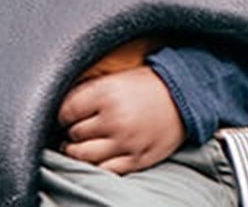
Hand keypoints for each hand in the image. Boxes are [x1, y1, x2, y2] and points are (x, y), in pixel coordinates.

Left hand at [57, 65, 185, 174]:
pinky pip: (105, 170)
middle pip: (74, 134)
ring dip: (78, 152)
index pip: (66, 111)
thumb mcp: (116, 77)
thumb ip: (89, 91)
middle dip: (73, 132)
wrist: (185, 95)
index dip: (64, 114)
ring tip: (82, 145)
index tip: (69, 114)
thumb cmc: (148, 85)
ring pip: (83, 156)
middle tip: (80, 127)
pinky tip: (99, 156)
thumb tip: (61, 107)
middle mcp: (115, 119)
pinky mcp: (137, 158)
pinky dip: (96, 166)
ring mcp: (126, 142)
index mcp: (107, 94)